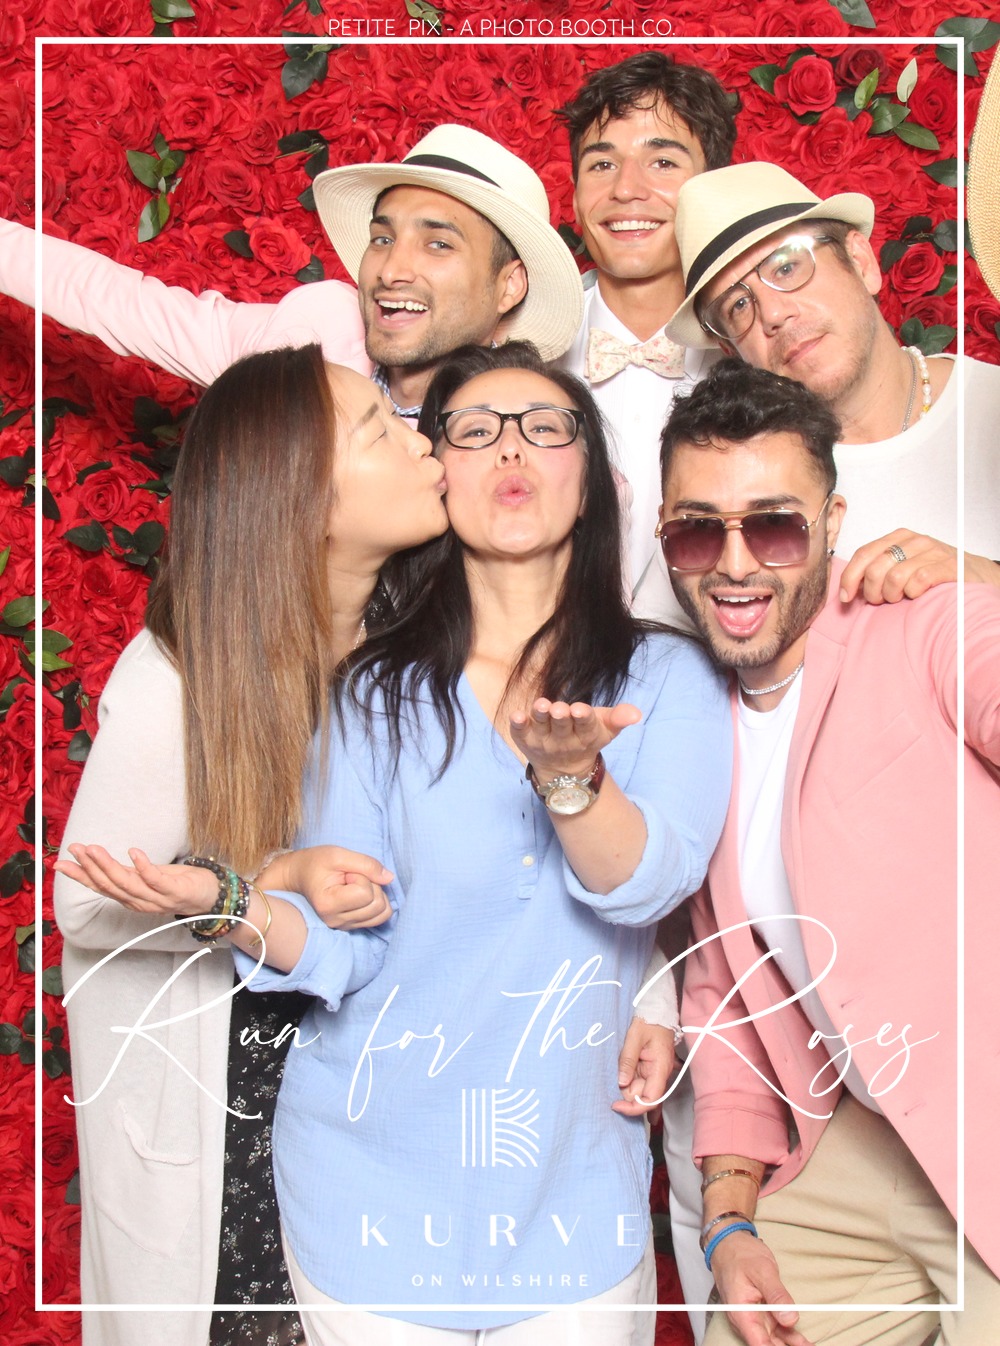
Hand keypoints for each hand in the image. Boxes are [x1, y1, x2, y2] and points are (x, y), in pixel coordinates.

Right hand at [55, 845, 216, 916]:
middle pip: (110, 885)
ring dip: (109, 866)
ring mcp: (157, 898)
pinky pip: (155, 879)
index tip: (60, 863)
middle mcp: (140, 902)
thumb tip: (100, 859)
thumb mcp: (146, 877)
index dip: (80, 876)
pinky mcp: (174, 891)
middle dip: (91, 867)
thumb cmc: (177, 883)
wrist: (212, 896)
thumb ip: (125, 872)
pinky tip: (133, 851)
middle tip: (77, 849)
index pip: (101, 887)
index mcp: (131, 898)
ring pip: (127, 883)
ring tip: (95, 849)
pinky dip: (143, 866)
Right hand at [260, 845, 393, 929]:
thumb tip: (389, 878)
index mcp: (328, 904)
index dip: (362, 876)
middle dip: (371, 885)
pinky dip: (377, 903)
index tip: (346, 872)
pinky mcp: (351, 927)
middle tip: (351, 877)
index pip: (365, 894)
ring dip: (376, 894)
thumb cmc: (315, 863)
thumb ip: (366, 864)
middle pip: (378, 905)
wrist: (299, 876)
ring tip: (356, 885)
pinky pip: (380, 918)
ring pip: (383, 913)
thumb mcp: (338, 854)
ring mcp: (344, 926)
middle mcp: (336, 921)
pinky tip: (362, 894)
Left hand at [509, 699, 641, 782]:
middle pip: (562, 726)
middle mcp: (563, 739)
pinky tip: (516, 715)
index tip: (581, 710)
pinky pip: (519, 732)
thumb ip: (619, 718)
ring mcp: (542, 740)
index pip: (586, 725)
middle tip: (560, 709)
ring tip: (541, 705)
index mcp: (585, 735)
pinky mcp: (525, 739)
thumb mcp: (606, 728)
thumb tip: (637, 714)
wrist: (564, 769)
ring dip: (540, 715)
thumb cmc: (586, 737)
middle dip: (561, 717)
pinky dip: (517, 725)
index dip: (583, 718)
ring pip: (540, 726)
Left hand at [612, 1017, 674, 1116]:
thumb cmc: (648, 1023)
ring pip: (639, 1092)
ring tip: (617, 1075)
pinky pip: (638, 1083)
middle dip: (626, 1094)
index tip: (616, 1105)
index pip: (651, 1099)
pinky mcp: (648, 1071)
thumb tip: (621, 1083)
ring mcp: (654, 1074)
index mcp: (660, 1069)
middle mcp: (659, 1075)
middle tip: (613, 1080)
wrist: (657, 1013)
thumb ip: (627, 1061)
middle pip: (643, 1097)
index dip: (634, 1108)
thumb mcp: (634, 1038)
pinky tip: (621, 1081)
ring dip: (626, 1088)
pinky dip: (628, 1083)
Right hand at [710, 1232, 811, 1345]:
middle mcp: (746, 1321)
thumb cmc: (740, 1254)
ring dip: (792, 1344)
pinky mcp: (762, 1314)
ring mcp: (755, 1318)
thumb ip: (776, 1295)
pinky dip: (790, 1336)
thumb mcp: (762, 1270)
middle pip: (768, 1345)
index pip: (760, 1345)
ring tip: (810, 1345)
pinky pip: (777, 1330)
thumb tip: (791, 1319)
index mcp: (742, 1314)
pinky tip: (804, 1341)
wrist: (730, 1243)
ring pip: (775, 1340)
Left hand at [838, 530, 999, 604]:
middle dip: (872, 591)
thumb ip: (878, 571)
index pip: (864, 554)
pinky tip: (916, 595)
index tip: (846, 597)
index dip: (850, 577)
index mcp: (898, 538)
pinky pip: (918, 581)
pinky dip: (912, 593)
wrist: (974, 575)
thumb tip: (848, 589)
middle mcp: (915, 541)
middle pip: (876, 567)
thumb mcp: (902, 566)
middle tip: (880, 600)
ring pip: (895, 576)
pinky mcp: (948, 566)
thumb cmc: (933, 574)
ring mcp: (933, 552)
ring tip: (900, 598)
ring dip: (892, 594)